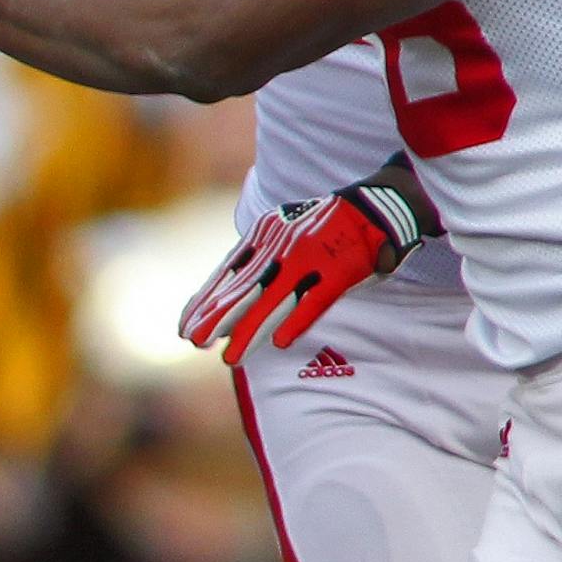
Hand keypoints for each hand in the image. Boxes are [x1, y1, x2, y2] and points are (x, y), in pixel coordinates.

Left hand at [179, 182, 427, 363]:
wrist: (377, 205)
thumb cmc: (325, 225)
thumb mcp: (282, 231)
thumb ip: (258, 256)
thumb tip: (226, 290)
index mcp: (264, 232)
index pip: (227, 272)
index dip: (206, 300)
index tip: (184, 324)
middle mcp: (281, 244)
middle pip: (243, 287)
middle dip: (216, 317)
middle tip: (193, 340)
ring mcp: (311, 257)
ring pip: (273, 299)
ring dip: (249, 329)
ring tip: (229, 357)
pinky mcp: (341, 270)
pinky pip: (315, 301)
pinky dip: (297, 321)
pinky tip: (279, 344)